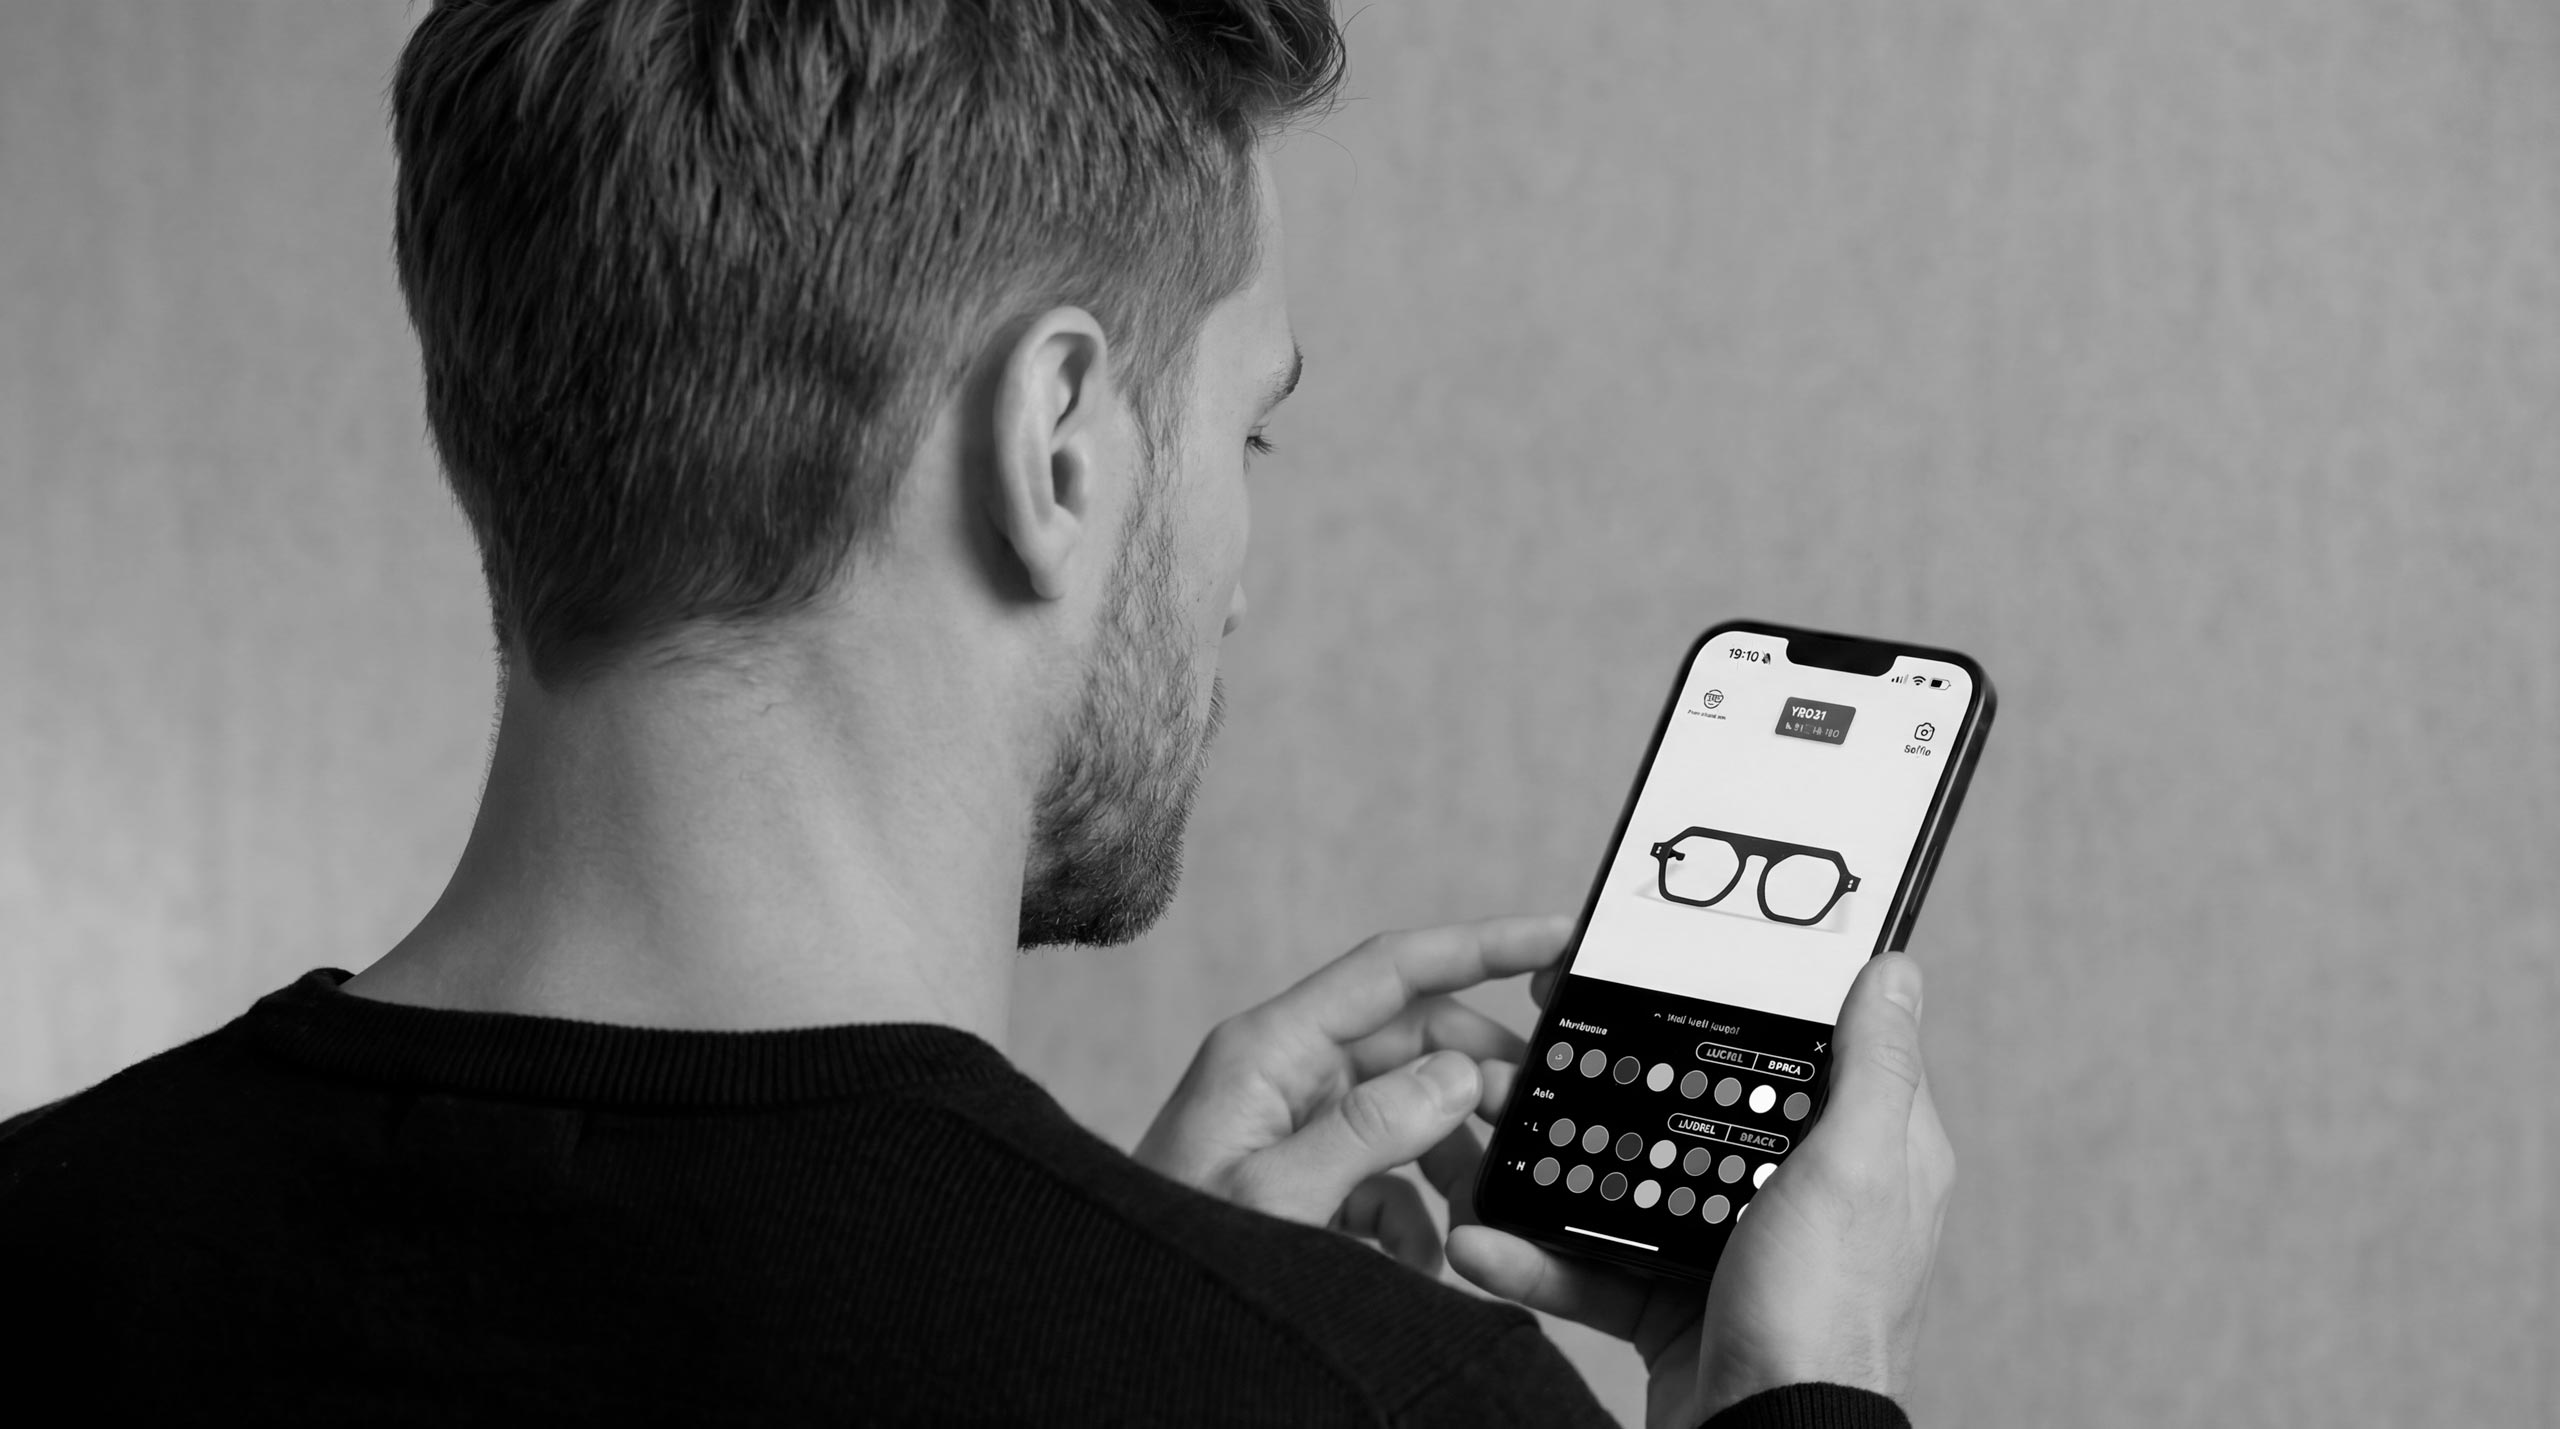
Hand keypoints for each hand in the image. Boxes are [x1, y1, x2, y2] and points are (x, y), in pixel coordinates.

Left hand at [1134, 914, 1572, 1273]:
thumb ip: (1370, 1131)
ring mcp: (1295, 1127)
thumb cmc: (1176, 1254)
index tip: (1557, 938)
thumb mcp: (1275, 1197)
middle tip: (1537, 1122)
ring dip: (1452, 1166)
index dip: (1480, 943)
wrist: (1123, 1330)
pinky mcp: (1302, 1180)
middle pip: (1415, 1041)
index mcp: (1271, 1047)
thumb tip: (1457, 1073)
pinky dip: (1414, 1218)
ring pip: (1410, 1115)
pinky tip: (1417, 1262)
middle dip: (1478, 1082)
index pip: (1393, 967)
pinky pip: (1384, 1178)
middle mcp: (1286, 1073)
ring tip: (1474, 1220)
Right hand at [1446, 953, 1952, 1428]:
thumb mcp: (1852, 1171)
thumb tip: (1894, 969)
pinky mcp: (1676, 1305)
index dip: (1745, 999)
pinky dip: (1536, 1256)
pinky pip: (1595, 1265)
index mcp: (1866, 1154)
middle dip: (1615, 1081)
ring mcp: (1735, 1253)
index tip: (1662, 964)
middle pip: (1698, 1109)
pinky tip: (1482, 1238)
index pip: (1812, 1048)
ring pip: (1633, 1184)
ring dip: (1555, 1166)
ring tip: (1488, 1129)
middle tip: (1543, 1041)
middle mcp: (1803, 1198)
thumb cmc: (1825, 1321)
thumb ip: (1870, 1069)